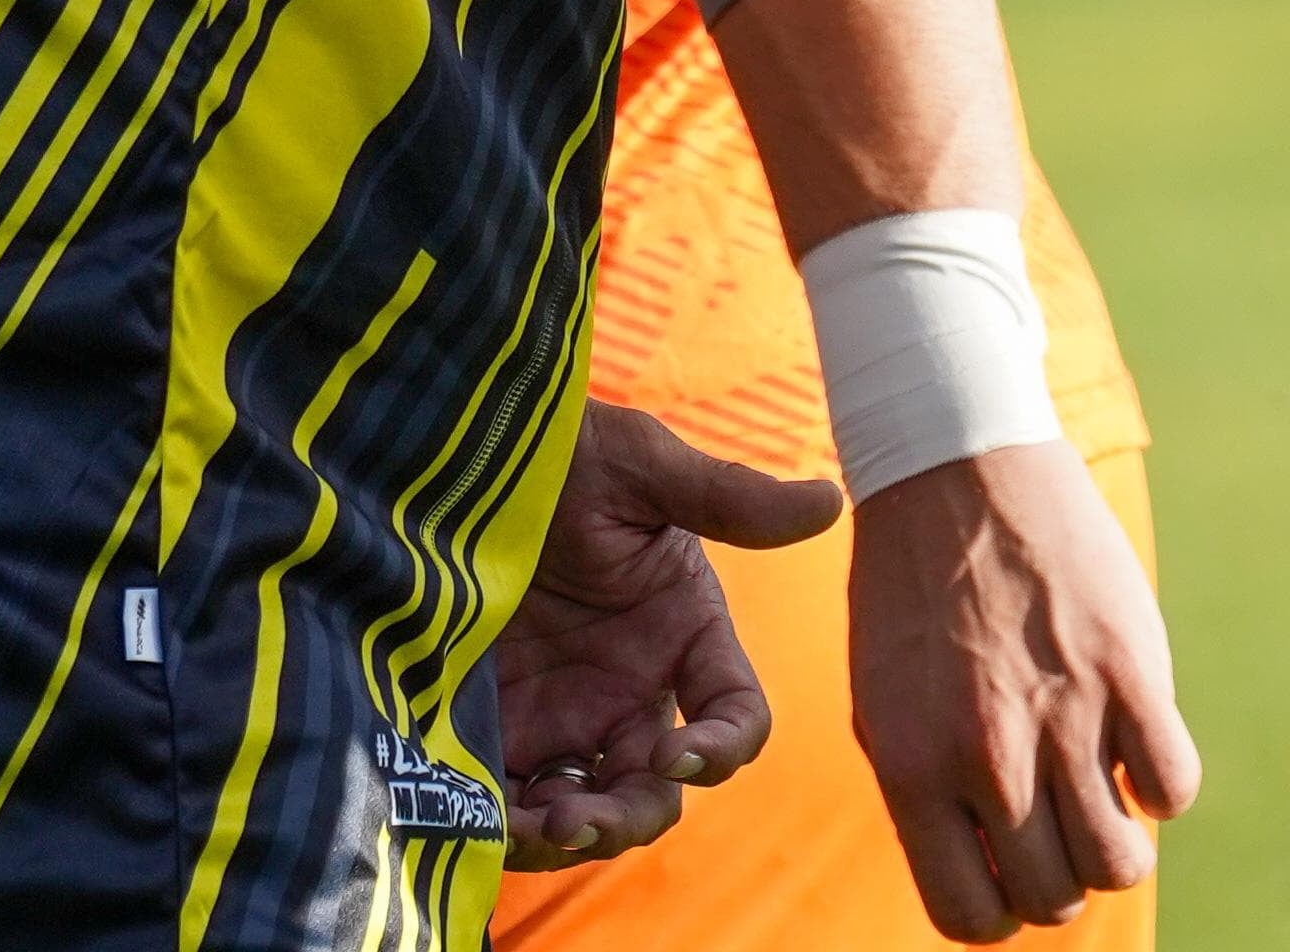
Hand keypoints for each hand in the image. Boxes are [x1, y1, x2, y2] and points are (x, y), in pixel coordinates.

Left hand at [497, 399, 841, 870]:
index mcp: (683, 633)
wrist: (459, 463)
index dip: (721, 748)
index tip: (676, 753)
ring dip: (570, 835)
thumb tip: (830, 502)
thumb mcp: (646, 469)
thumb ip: (731, 499)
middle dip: (628, 817)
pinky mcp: (499, 729)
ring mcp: (565, 715)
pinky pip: (513, 803)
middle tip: (575, 817)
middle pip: (659, 790)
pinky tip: (485, 818)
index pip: (734, 714)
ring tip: (528, 825)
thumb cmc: (569, 454)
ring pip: (590, 811)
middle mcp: (631, 688)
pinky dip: (507, 827)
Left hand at [849, 441, 1198, 938]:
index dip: (1001, 909)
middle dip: (1061, 876)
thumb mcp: (887, 699)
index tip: (1012, 867)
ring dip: (1118, 846)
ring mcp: (1063, 712)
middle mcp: (987, 755)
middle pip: (1051, 897)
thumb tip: (988, 877)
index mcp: (914, 770)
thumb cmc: (914, 584)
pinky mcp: (1128, 665)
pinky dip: (1163, 783)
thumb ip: (930, 793)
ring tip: (1107, 797)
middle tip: (1063, 822)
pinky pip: (1172, 785)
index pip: (970, 918)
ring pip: (1116, 861)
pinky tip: (1138, 742)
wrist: (956, 460)